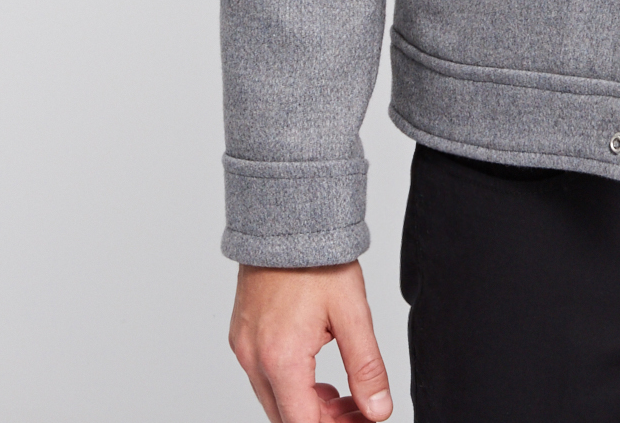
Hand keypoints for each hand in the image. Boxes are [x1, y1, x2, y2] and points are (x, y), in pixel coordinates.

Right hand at [229, 260, 391, 421]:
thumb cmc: (318, 259)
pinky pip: (263, 378)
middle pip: (287, 418)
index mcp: (281, 358)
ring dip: (307, 406)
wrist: (287, 218)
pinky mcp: (242, 336)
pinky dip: (290, 386)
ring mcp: (244, 348)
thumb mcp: (352, 312)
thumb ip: (366, 366)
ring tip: (341, 394)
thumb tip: (378, 410)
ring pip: (274, 401)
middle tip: (358, 410)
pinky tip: (316, 374)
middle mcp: (254, 358)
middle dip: (324, 421)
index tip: (362, 419)